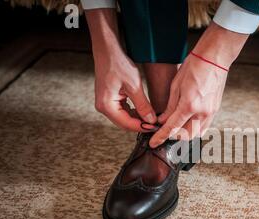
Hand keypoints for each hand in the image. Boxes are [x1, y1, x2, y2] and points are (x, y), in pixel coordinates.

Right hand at [85, 9, 155, 131]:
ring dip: (138, 119)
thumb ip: (143, 105)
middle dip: (140, 124)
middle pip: (124, 123)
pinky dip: (134, 112)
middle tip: (156, 124)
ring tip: (152, 118)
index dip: (142, 127)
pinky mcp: (109, 100)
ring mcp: (105, 104)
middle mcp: (103, 107)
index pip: (126, 124)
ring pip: (125, 118)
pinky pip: (123, 111)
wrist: (108, 51)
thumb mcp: (134, 86)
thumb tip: (151, 120)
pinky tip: (145, 111)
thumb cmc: (118, 65)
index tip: (155, 127)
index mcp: (106, 106)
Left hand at [149, 22, 248, 147]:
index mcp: (189, 105)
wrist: (214, 58)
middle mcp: (201, 112)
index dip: (161, 137)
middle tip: (164, 133)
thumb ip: (170, 106)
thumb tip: (163, 120)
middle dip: (174, 137)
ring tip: (176, 128)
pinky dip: (195, 128)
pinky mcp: (215, 110)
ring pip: (197, 134)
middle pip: (186, 136)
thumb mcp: (176, 85)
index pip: (172, 128)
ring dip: (185, 134)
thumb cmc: (194, 66)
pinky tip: (188, 123)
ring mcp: (210, 112)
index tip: (153, 142)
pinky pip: (205, 126)